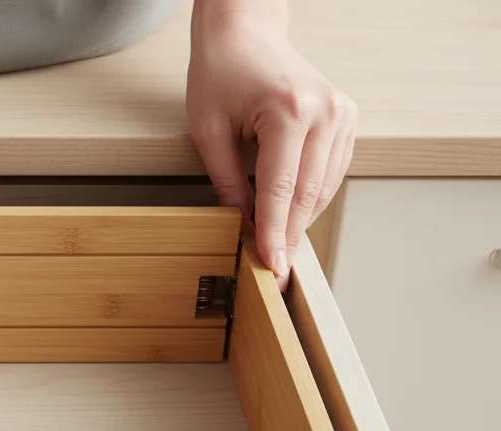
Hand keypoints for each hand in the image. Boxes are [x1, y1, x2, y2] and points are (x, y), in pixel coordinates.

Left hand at [187, 6, 356, 287]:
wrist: (245, 34)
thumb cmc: (220, 73)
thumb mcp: (208, 131)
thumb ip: (225, 182)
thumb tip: (241, 226)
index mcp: (289, 112)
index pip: (281, 190)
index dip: (274, 234)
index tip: (272, 267)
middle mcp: (324, 112)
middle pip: (307, 194)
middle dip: (289, 236)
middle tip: (276, 272)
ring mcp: (341, 113)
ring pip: (325, 187)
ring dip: (301, 221)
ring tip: (280, 249)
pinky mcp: (346, 117)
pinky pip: (332, 171)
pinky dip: (313, 198)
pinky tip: (292, 216)